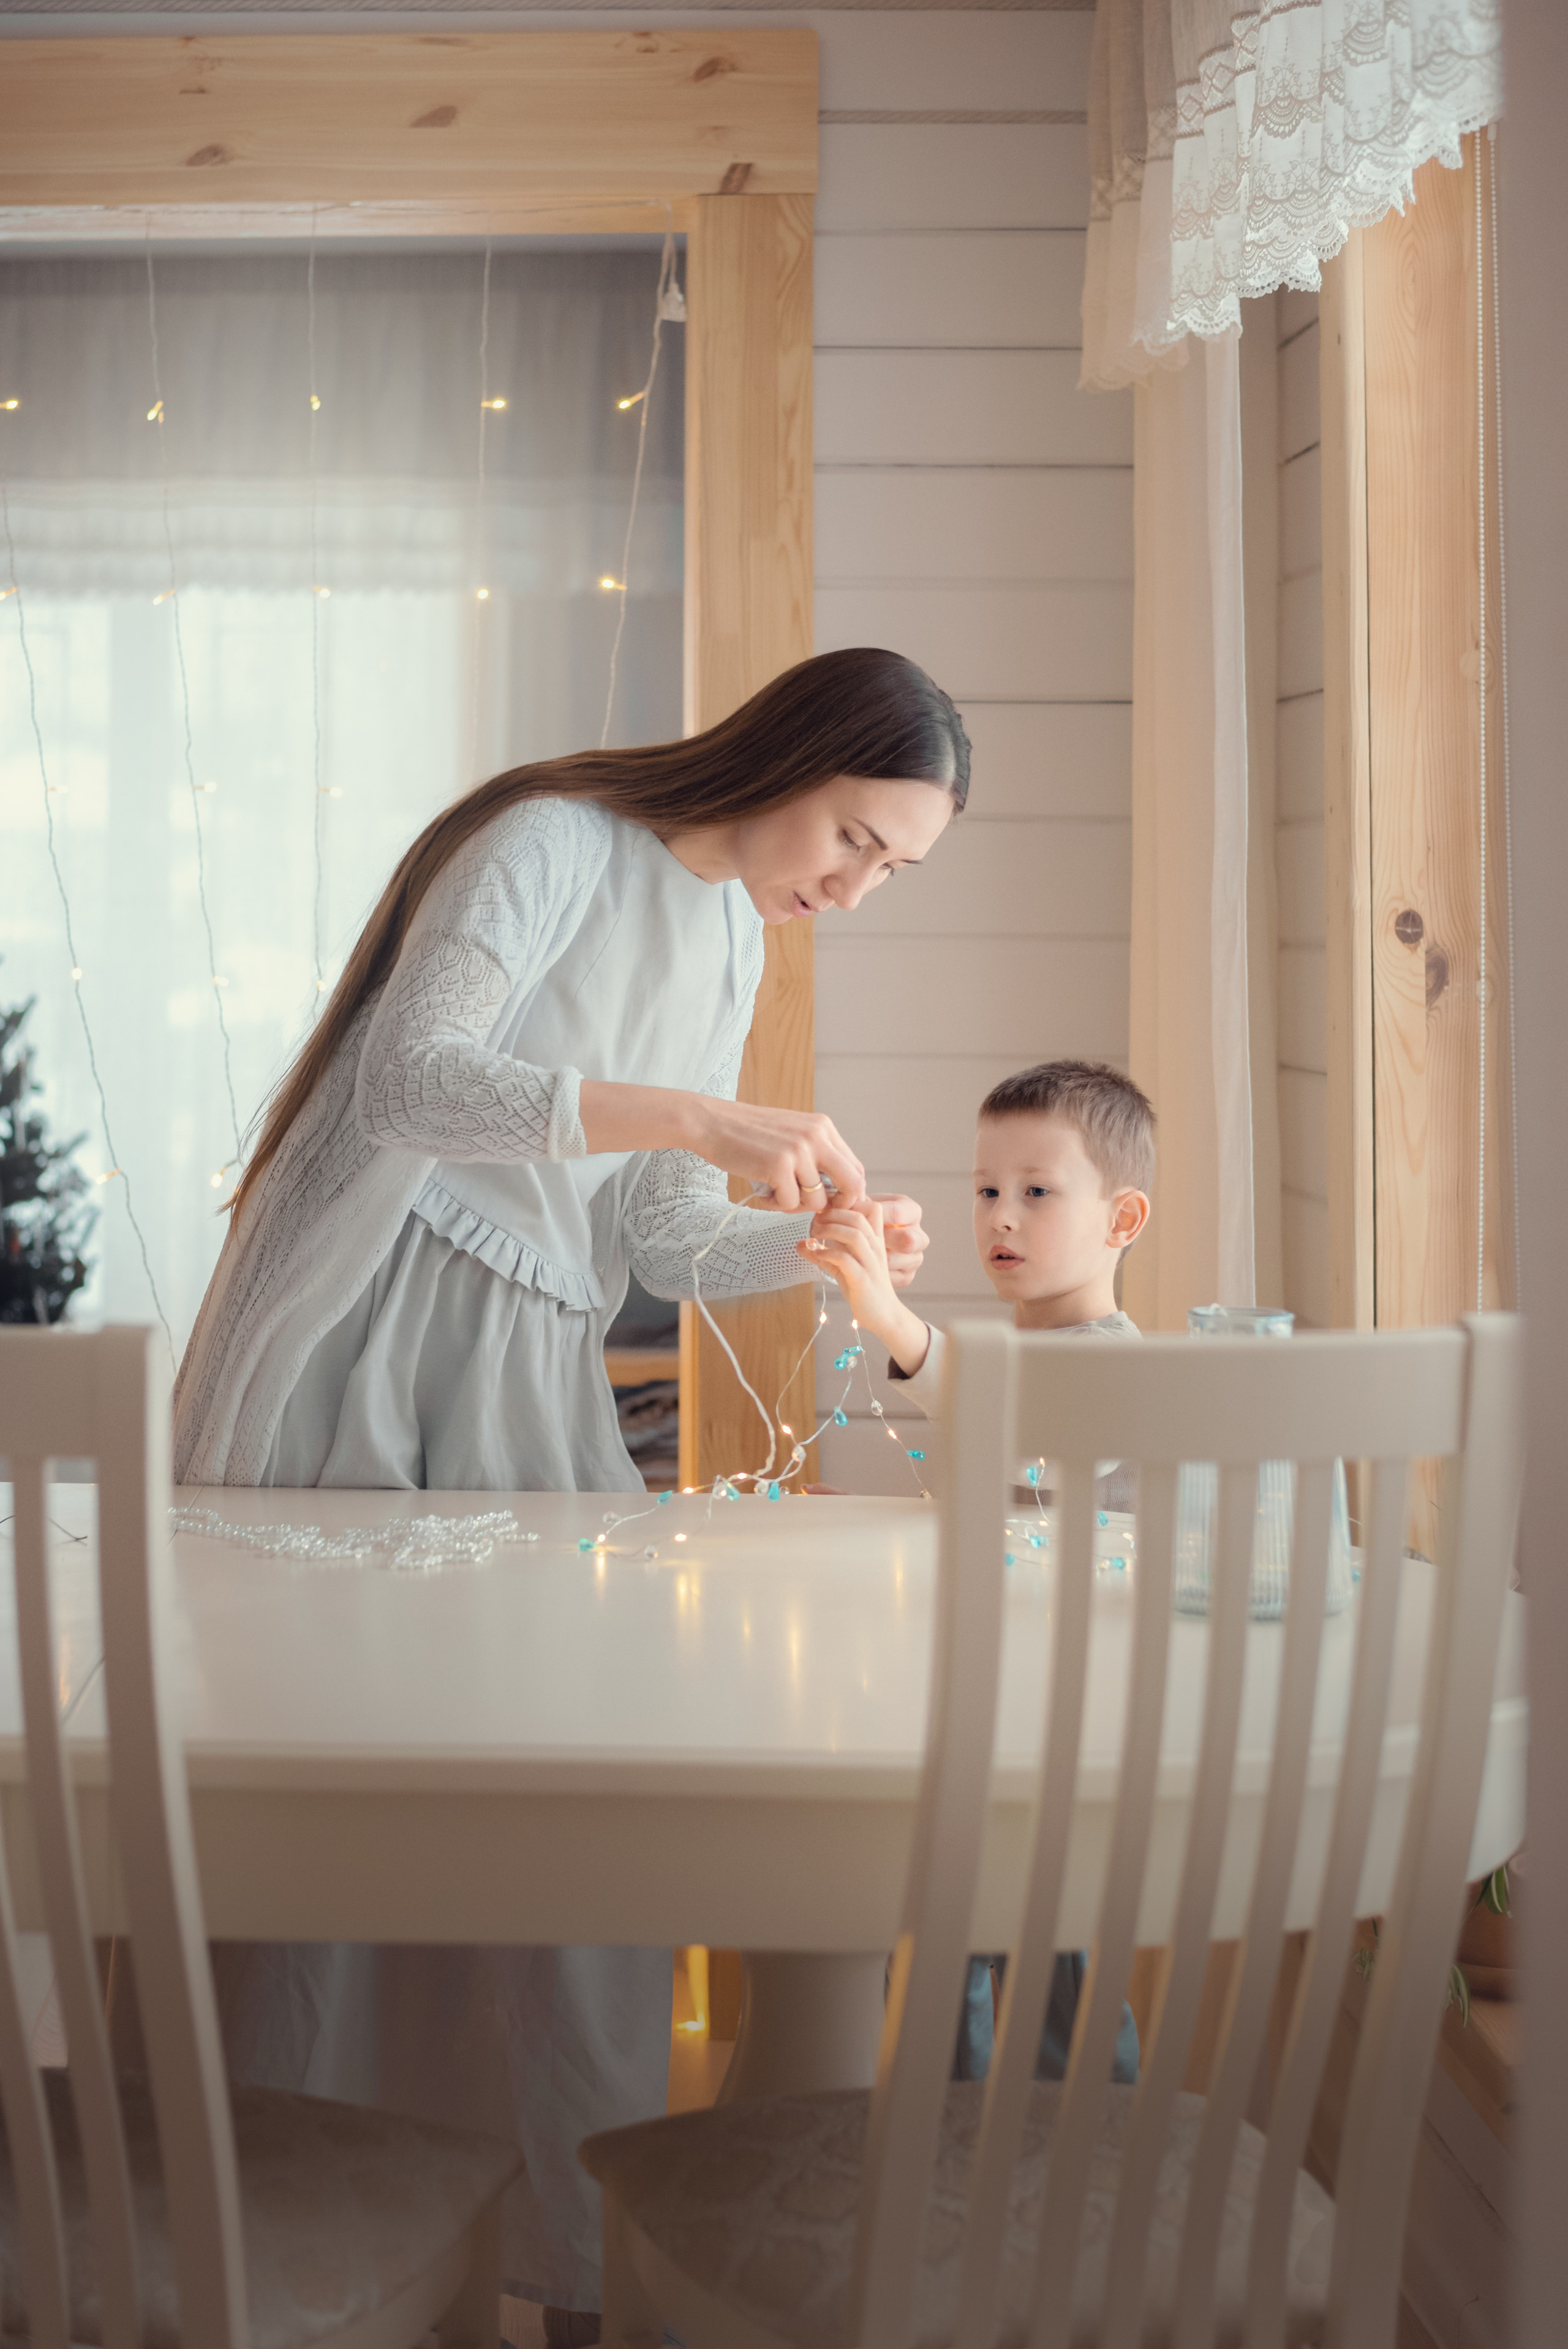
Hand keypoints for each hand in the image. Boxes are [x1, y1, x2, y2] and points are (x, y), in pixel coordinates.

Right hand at [682, 1097, 867, 1211]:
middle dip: (837, 1205)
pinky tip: (762, 1192)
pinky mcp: (778, 1166)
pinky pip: (790, 1203)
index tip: (829, 1202)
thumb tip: (836, 1190)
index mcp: (823, 1127)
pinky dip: (776, 1205)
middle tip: (814, 1208)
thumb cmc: (748, 1133)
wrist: (712, 1123)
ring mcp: (799, 1151)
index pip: (856, 1168)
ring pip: (817, 1200)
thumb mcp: (792, 1133)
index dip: (847, 1193)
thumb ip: (816, 1154)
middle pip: (852, 1185)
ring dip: (796, 1205)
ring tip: (776, 1194)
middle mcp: (817, 1136)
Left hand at [797, 1199, 931, 1375]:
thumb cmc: (864, 1289)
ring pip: (854, 1234)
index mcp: (874, 1241)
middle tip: (815, 1222)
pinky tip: (817, 1255)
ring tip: (815, 1235)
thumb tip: (801, 1243)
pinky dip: (828, 1254)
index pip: (871, 1209)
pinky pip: (846, 1260)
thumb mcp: (844, 1267)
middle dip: (833, 1214)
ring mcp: (871, 1263)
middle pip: (857, 1217)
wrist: (884, 1316)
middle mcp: (875, 1248)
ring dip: (830, 1230)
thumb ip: (825, 1254)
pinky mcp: (863, 1280)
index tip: (827, 1210)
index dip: (848, 1203)